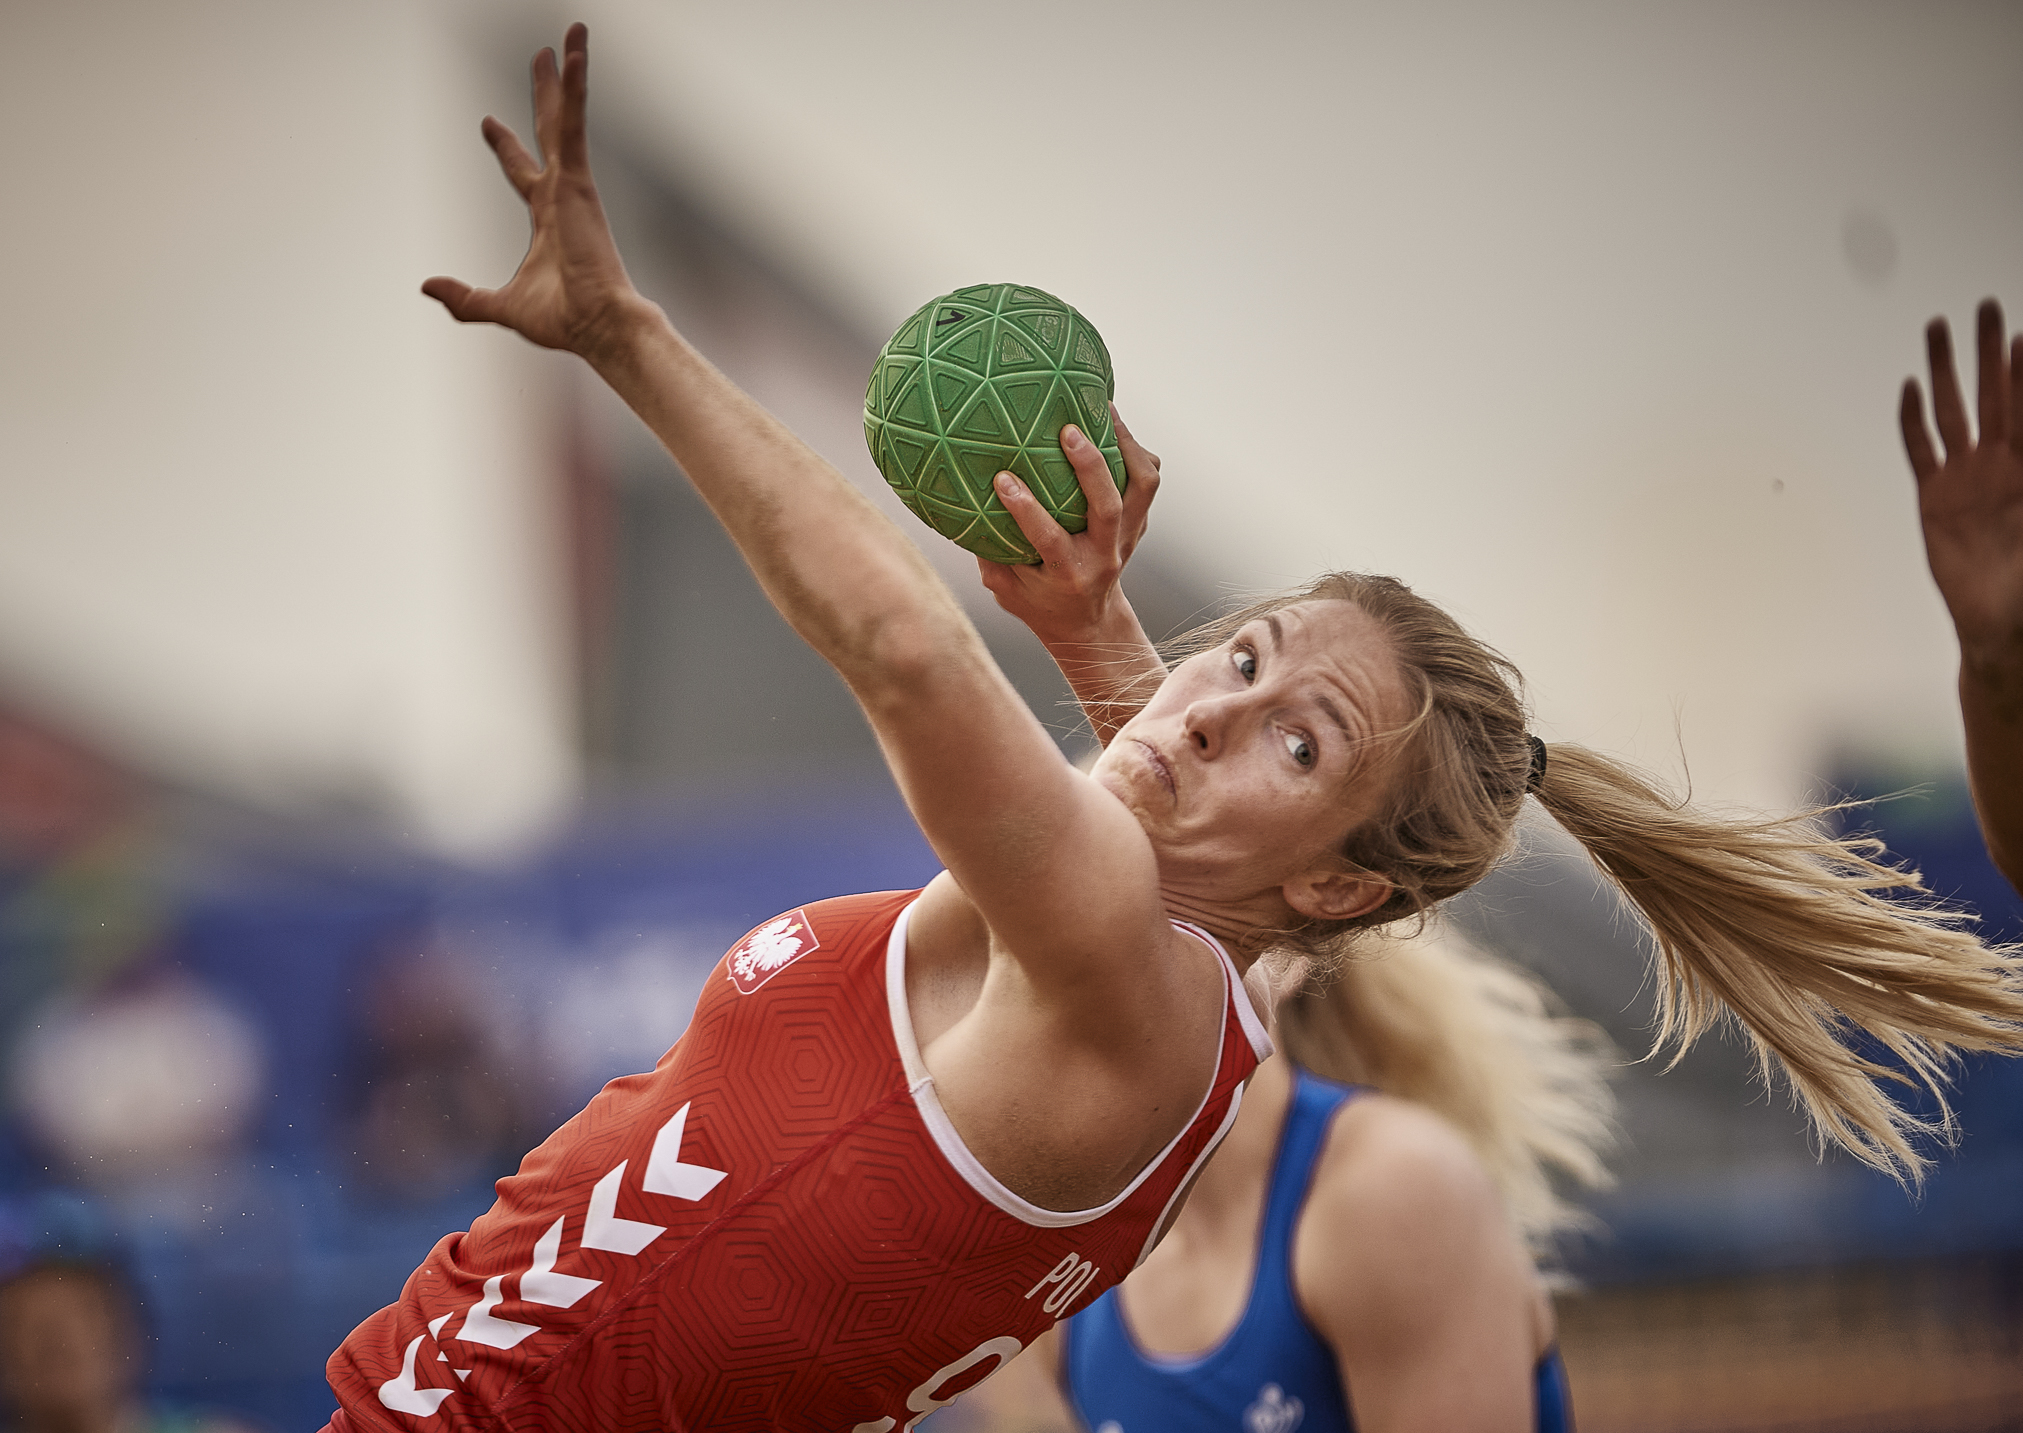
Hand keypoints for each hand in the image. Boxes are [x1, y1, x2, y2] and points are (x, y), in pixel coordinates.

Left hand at [421, 24, 643, 356]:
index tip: (489, 123)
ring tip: (570, 35)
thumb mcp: (501, 306)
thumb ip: (466, 298)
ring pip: (566, 117)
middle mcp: (563, 196)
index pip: (523, 172)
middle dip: (544, 95)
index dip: (506, 147)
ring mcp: (573, 187)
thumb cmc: (564, 321)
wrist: (597, 326)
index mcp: (548, 221)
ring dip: (568, 75)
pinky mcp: (580, 182)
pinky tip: (574, 55)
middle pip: (549, 132)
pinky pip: (574, 125)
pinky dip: (576, 90)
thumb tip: (428, 287)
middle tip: (541, 58)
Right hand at [976, 407, 1161, 643]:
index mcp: (1068, 573)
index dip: (1026, 510)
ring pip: (1142, 487)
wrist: (1088, 620)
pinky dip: (1135, 450)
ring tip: (1105, 409)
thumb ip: (989, 552)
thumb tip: (963, 502)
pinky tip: (1113, 423)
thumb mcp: (1005, 588)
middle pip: (1108, 508)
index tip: (1002, 479)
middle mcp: (1104, 555)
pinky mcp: (1139, 522)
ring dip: (1125, 445)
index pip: (1049, 539)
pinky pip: (1147, 479)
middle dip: (1090, 467)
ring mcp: (1127, 537)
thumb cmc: (1037, 600)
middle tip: (1068, 431)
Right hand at [1901, 298, 2022, 667]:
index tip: (2022, 333)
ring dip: (1947, 372)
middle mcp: (1998, 464)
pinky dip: (1912, 421)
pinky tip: (1911, 391)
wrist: (1997, 617)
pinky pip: (1920, 451)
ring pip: (1953, 411)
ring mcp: (1965, 477)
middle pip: (1992, 394)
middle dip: (1988, 351)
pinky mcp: (1935, 497)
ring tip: (1939, 333)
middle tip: (1986, 310)